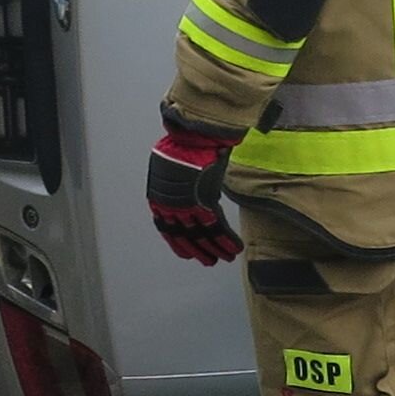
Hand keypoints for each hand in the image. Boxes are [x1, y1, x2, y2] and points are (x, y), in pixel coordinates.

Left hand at [147, 124, 241, 264]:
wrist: (191, 134)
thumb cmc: (185, 142)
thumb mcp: (177, 163)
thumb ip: (184, 179)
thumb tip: (196, 186)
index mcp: (160, 196)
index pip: (167, 227)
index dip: (177, 243)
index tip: (186, 253)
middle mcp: (170, 204)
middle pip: (184, 235)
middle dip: (198, 250)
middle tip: (208, 261)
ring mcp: (186, 204)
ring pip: (201, 234)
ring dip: (215, 249)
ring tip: (225, 258)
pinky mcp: (202, 201)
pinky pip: (215, 227)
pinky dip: (226, 240)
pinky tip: (234, 248)